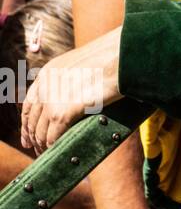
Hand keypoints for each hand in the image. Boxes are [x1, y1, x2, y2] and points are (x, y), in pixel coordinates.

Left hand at [21, 28, 122, 154]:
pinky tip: (56, 150)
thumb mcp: (86, 63)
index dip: (27, 120)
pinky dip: (53, 145)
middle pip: (32, 117)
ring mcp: (52, 99)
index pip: (30, 102)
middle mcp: (45, 84)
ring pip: (40, 129)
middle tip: (34, 147)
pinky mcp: (63, 112)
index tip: (28, 133)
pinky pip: (53, 135)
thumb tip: (80, 91)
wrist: (125, 55)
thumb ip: (75, 77)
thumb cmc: (115, 56)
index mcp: (49, 71)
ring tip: (45, 153)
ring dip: (41, 143)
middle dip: (31, 135)